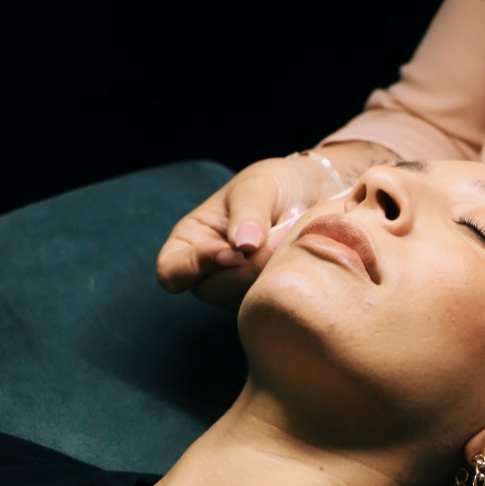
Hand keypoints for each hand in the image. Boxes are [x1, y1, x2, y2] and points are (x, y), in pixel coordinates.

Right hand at [155, 156, 312, 305]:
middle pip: (212, 290)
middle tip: (281, 234)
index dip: (197, 265)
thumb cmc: (274, 185)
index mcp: (190, 240)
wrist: (313, 191)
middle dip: (249, 266)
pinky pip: (270, 301)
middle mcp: (207, 271)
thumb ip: (248, 212)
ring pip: (244, 299)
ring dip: (271, 269)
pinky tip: (297, 247)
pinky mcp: (264, 298)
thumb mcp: (257, 186)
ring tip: (291, 231)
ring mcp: (236, 289)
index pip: (171, 271)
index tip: (233, 250)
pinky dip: (287, 276)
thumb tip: (243, 246)